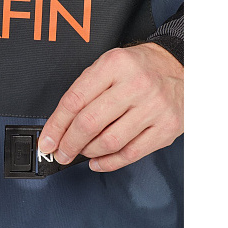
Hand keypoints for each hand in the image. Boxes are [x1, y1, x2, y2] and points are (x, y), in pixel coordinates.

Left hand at [38, 43, 183, 171]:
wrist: (180, 67)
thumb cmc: (139, 68)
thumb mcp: (108, 66)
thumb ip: (84, 92)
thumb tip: (59, 126)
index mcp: (114, 65)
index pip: (75, 101)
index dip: (56, 126)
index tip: (47, 140)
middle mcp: (136, 85)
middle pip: (89, 123)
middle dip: (68, 144)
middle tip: (60, 152)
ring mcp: (153, 107)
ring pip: (109, 142)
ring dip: (87, 153)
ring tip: (80, 152)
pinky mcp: (166, 127)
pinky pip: (131, 154)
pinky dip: (109, 162)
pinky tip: (97, 161)